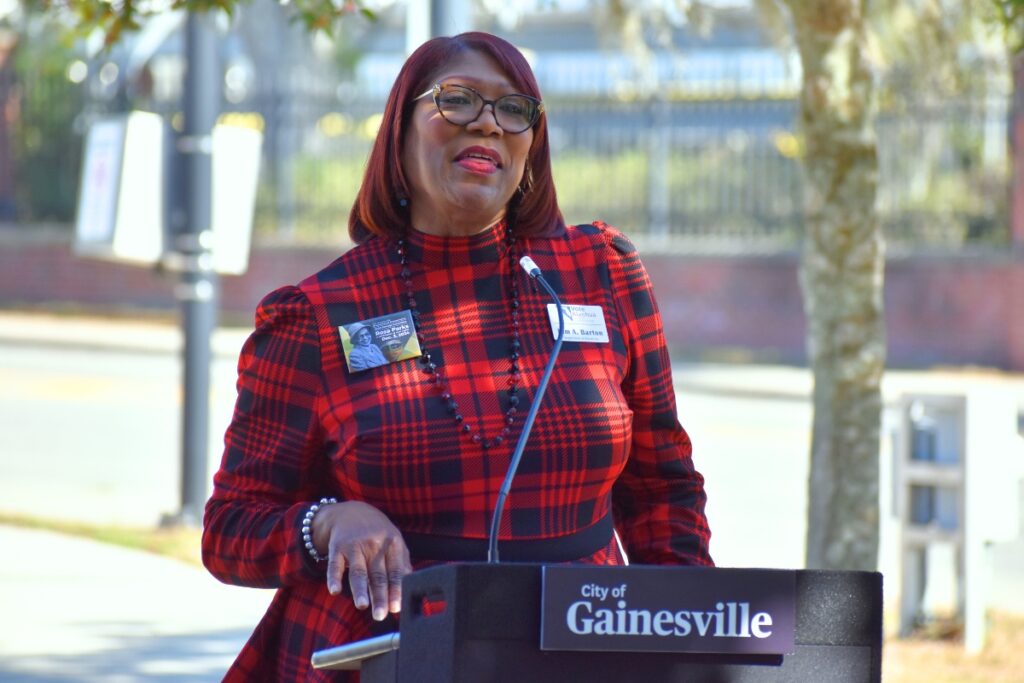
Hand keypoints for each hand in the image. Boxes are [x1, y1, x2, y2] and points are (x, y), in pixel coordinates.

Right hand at [311, 500, 411, 620]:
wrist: (351, 512)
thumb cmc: (377, 532)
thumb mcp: (394, 541)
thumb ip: (402, 563)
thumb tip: (410, 587)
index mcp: (392, 543)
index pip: (395, 571)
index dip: (396, 589)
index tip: (396, 607)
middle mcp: (374, 543)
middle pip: (378, 574)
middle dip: (379, 596)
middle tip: (381, 615)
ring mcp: (355, 545)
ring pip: (358, 570)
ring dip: (360, 589)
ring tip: (362, 606)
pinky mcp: (338, 547)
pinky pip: (335, 564)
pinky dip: (334, 578)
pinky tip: (335, 590)